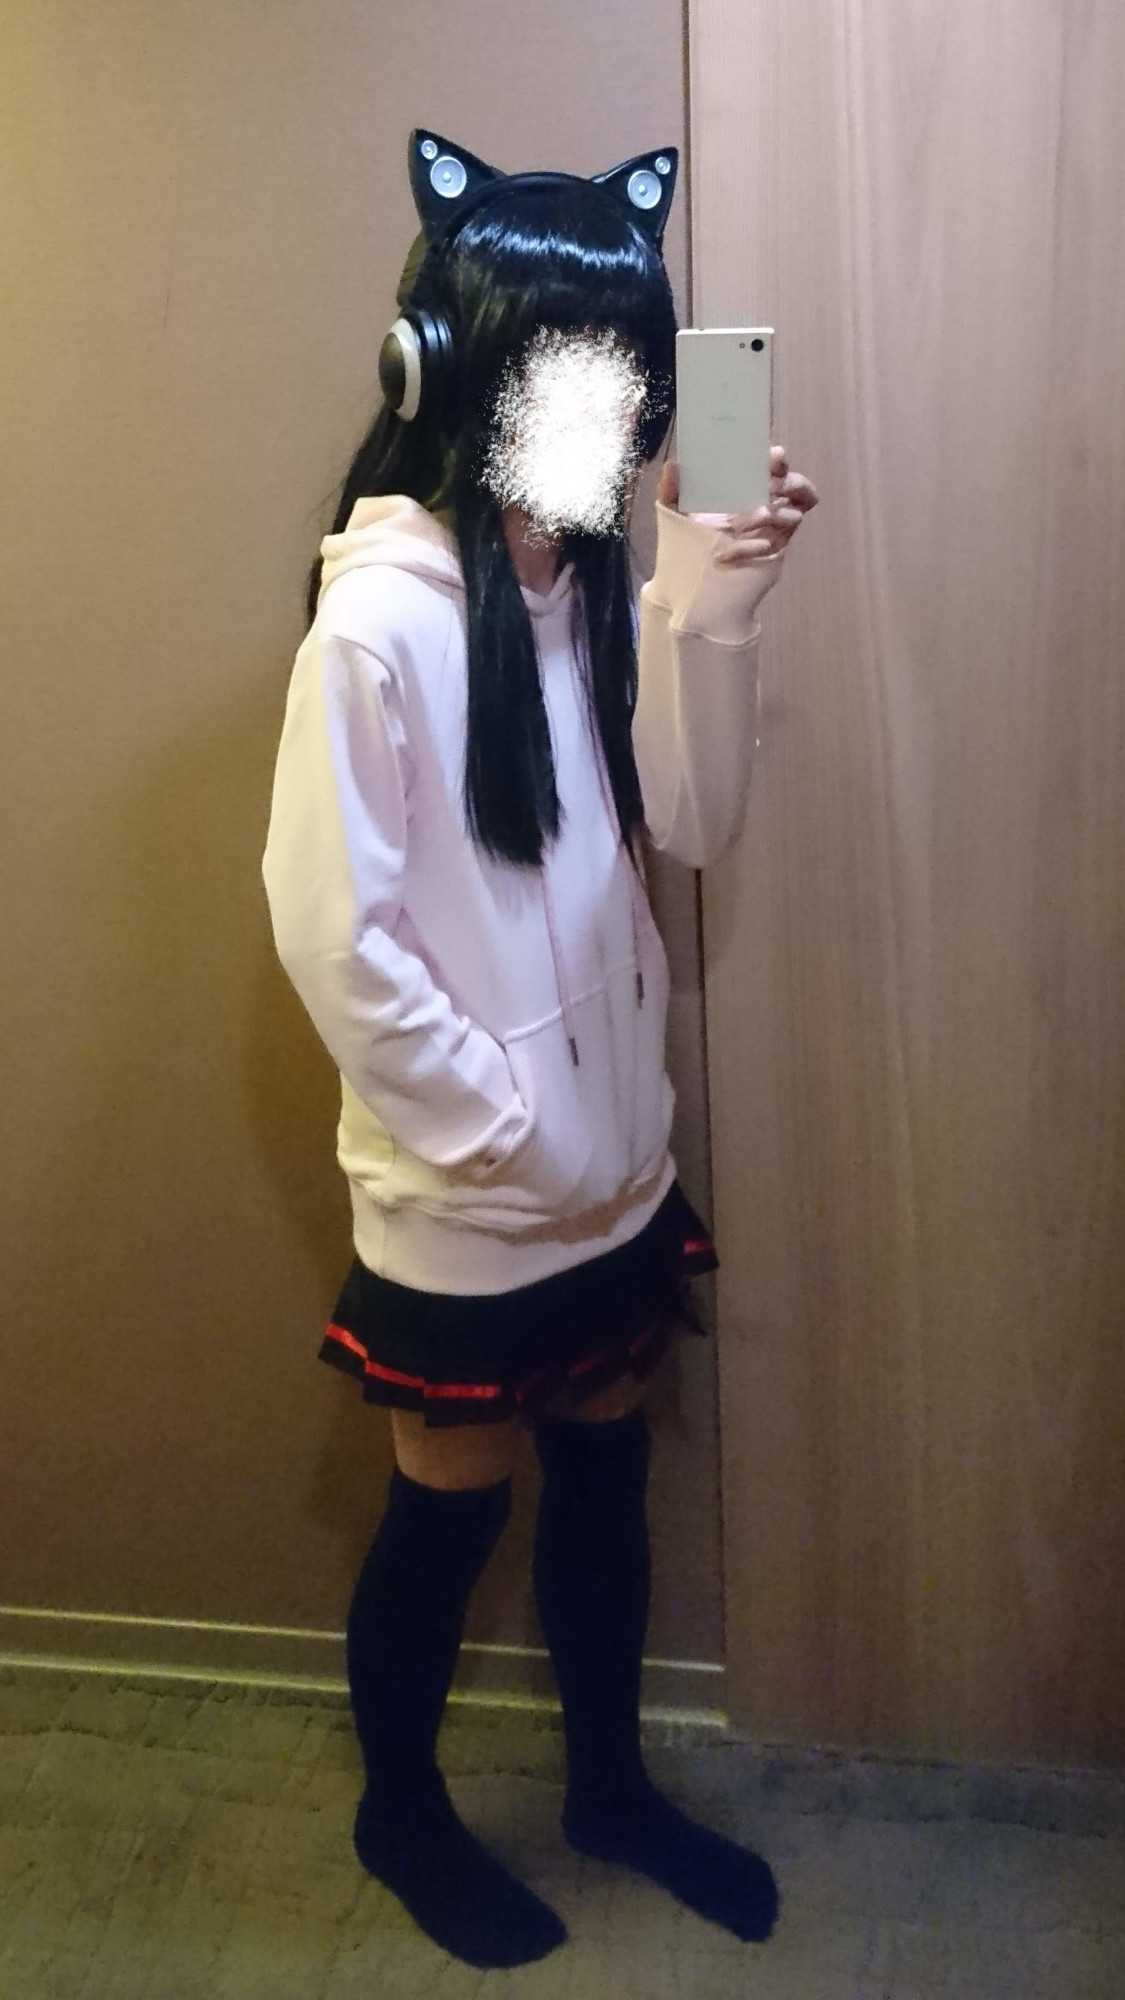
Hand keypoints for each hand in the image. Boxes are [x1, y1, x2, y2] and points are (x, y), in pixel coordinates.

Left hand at [655, 446, 818, 561]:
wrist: (691, 578)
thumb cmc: (691, 537)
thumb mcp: (677, 511)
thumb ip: (671, 489)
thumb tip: (672, 465)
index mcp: (752, 489)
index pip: (779, 469)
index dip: (782, 462)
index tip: (774, 457)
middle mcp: (771, 507)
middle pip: (802, 490)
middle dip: (790, 484)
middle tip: (767, 488)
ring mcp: (776, 533)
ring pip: (792, 518)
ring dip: (767, 516)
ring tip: (736, 525)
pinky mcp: (773, 556)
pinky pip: (773, 547)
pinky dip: (749, 548)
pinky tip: (725, 555)